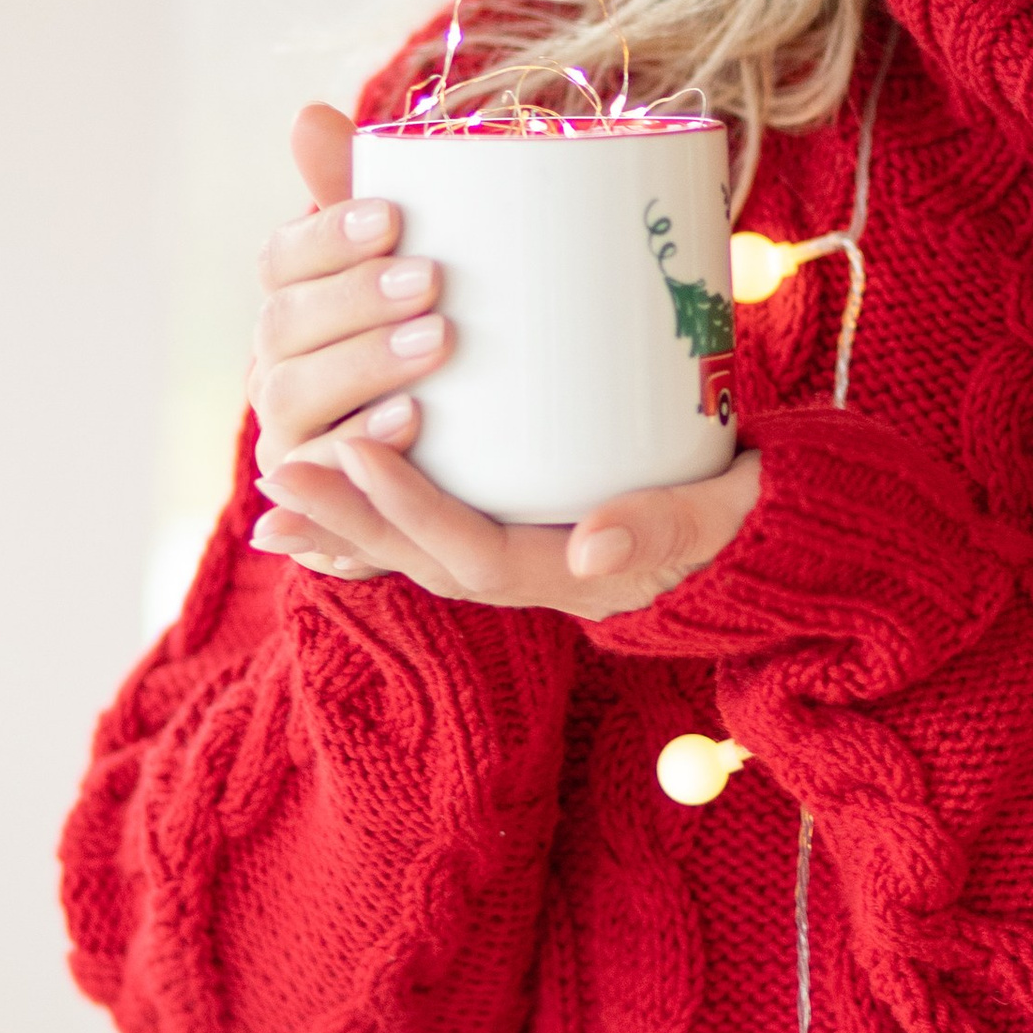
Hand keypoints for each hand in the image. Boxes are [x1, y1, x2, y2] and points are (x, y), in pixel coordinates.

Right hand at [245, 104, 454, 555]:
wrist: (475, 457)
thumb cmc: (437, 332)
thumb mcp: (413, 264)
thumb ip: (364, 195)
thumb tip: (307, 113)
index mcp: (294, 299)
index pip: (281, 260)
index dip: (327, 234)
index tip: (395, 213)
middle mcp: (277, 366)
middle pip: (284, 327)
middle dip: (355, 299)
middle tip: (433, 278)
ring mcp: (288, 435)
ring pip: (294, 398)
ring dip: (363, 365)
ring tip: (439, 341)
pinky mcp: (318, 499)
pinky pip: (322, 474)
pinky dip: (360, 447)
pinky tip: (413, 422)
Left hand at [255, 432, 761, 618]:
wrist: (758, 537)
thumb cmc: (743, 513)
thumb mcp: (723, 516)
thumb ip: (668, 524)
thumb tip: (591, 541)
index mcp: (578, 578)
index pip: (476, 554)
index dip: (413, 510)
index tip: (360, 452)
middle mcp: (536, 580)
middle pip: (423, 560)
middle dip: (349, 519)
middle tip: (277, 473)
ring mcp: (519, 561)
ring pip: (413, 553)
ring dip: (343, 524)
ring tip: (274, 491)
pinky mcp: (510, 535)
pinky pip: (425, 539)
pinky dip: (369, 524)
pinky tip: (320, 499)